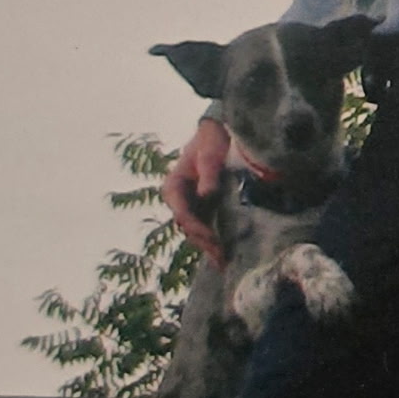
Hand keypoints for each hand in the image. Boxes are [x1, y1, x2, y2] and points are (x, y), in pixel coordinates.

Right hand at [161, 119, 230, 265]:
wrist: (217, 134)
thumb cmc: (211, 140)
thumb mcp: (210, 154)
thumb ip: (208, 175)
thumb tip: (206, 195)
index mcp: (174, 186)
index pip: (182, 213)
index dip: (197, 228)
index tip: (213, 238)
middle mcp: (179, 200)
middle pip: (189, 227)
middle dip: (205, 243)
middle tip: (222, 257)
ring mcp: (191, 205)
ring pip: (196, 231)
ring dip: (209, 247)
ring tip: (224, 262)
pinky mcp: (203, 209)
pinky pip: (206, 228)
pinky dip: (214, 240)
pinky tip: (224, 255)